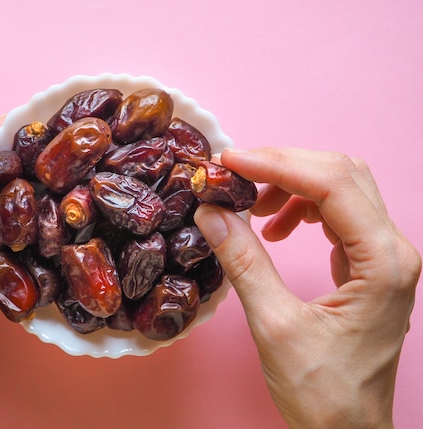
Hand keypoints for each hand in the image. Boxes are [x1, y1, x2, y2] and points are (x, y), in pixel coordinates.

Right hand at [194, 148, 419, 428]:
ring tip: (252, 208)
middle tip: (232, 174)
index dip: (276, 164)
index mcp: (383, 262)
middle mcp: (393, 250)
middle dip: (282, 166)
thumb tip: (212, 213)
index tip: (230, 162)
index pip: (332, 184)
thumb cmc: (323, 392)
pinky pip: (338, 214)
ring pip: (341, 188)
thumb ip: (244, 263)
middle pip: (341, 174)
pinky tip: (276, 228)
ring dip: (291, 186)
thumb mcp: (275, 326)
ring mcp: (384, 256)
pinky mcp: (370, 265)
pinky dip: (301, 208)